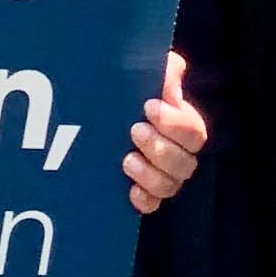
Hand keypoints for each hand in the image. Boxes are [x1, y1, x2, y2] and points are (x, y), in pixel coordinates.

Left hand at [124, 51, 205, 213]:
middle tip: (134, 130)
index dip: (175, 123)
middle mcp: (175, 156)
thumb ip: (164, 70)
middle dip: (161, 147)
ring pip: (170, 186)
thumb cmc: (123, 92)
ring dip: (150, 174)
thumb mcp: (141, 72)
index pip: (193, 132)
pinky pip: (151, 206)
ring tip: (126, 159)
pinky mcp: (141, 195)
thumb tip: (174, 77)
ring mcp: (158, 178)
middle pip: (186, 163)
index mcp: (180, 127)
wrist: (82, 122)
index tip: (148, 106)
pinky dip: (143, 199)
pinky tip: (129, 189)